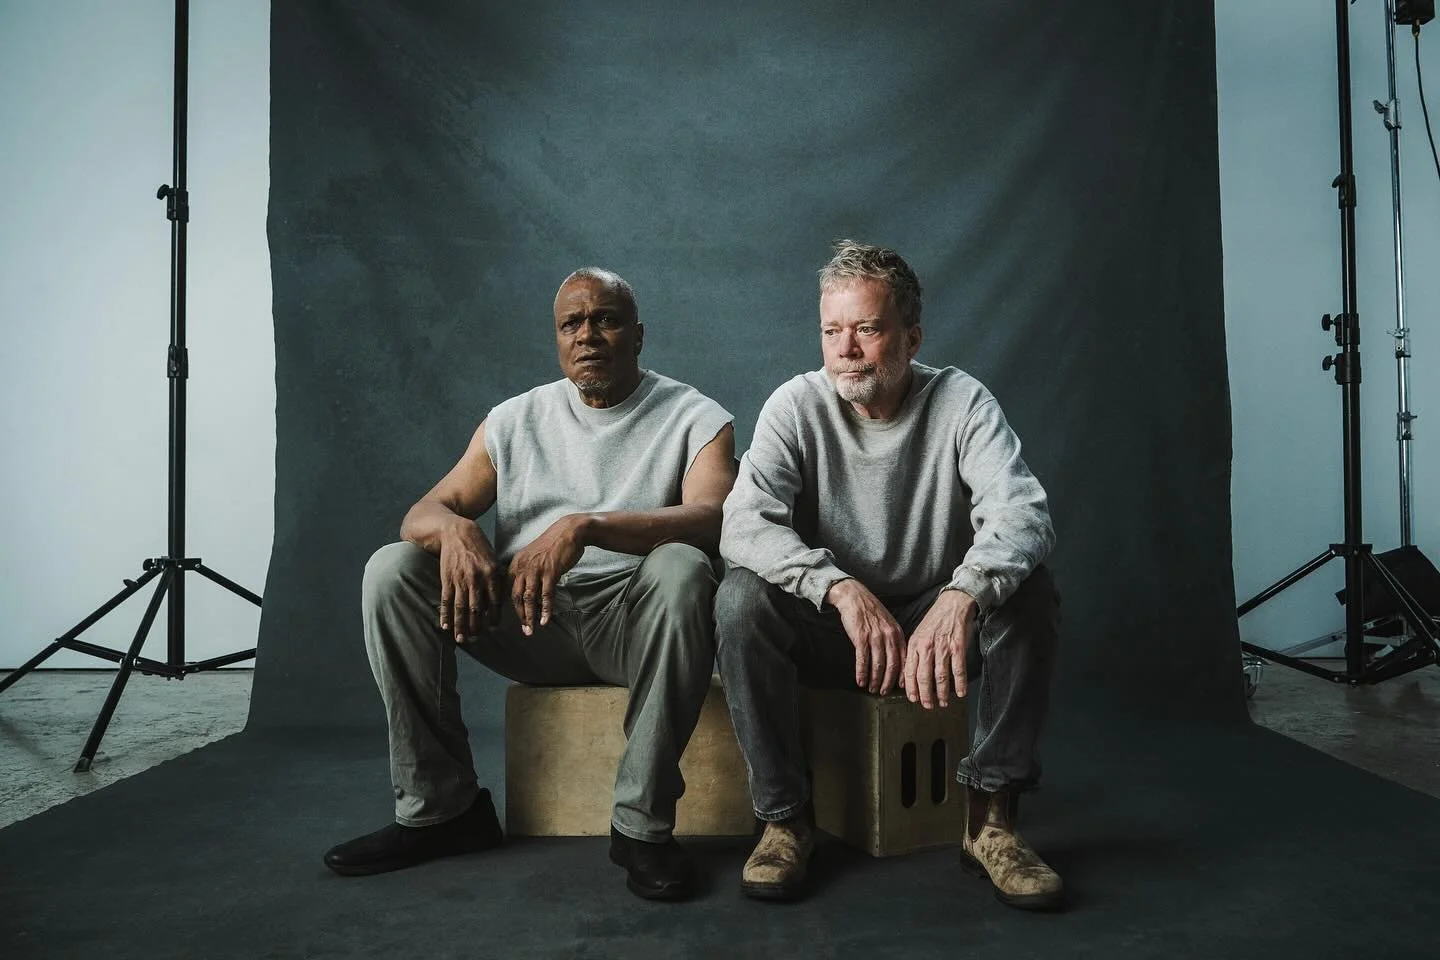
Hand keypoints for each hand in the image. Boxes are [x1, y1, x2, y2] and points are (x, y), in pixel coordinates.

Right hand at [437, 521, 504, 642]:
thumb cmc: (477, 545)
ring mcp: (460, 579)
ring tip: (461, 639)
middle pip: (476, 608)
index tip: (492, 629)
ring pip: (460, 608)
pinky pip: (446, 600)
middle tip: (475, 640)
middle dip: (476, 626)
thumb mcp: (493, 558)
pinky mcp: (446, 578)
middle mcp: (476, 579)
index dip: (493, 617)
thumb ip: (497, 577)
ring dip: (460, 625)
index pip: (494, 601)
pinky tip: (445, 626)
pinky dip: (445, 614)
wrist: (456, 531)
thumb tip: (500, 596)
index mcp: (491, 574)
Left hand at [508, 514, 586, 635]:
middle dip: (519, 616)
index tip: (511, 620)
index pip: (507, 589)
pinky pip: (546, 594)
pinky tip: (546, 620)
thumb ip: (526, 572)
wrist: (569, 532)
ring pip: (529, 598)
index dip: (508, 607)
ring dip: (530, 616)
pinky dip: (545, 609)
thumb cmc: (552, 545)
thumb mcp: (533, 557)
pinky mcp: (550, 571)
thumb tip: (526, 592)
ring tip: (532, 629)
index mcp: (516, 564)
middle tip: (524, 630)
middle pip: (516, 596)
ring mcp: (536, 569)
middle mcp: (523, 567)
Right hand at [826, 579, 905, 694]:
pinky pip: (863, 659)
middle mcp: (888, 636)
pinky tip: (860, 680)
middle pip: (892, 666)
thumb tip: (896, 659)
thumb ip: (893, 639)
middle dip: (888, 682)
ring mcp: (875, 637)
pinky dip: (862, 672)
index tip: (900, 687)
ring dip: (874, 680)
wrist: (854, 596)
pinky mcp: (860, 637)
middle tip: (883, 692)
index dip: (902, 676)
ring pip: (877, 665)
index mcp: (897, 633)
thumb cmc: (870, 610)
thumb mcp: (888, 623)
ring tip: (871, 688)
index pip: (904, 659)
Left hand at [903, 589, 977, 708]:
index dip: (911, 688)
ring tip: (944, 702)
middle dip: (926, 695)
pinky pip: (958, 670)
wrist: (953, 604)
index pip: (909, 671)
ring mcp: (942, 647)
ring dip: (942, 693)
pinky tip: (961, 692)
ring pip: (940, 677)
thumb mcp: (918, 634)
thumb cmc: (935, 621)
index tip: (914, 699)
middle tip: (929, 706)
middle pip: (924, 677)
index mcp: (914, 644)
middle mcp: (927, 647)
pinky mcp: (958, 646)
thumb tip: (908, 675)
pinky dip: (960, 683)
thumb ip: (914, 653)